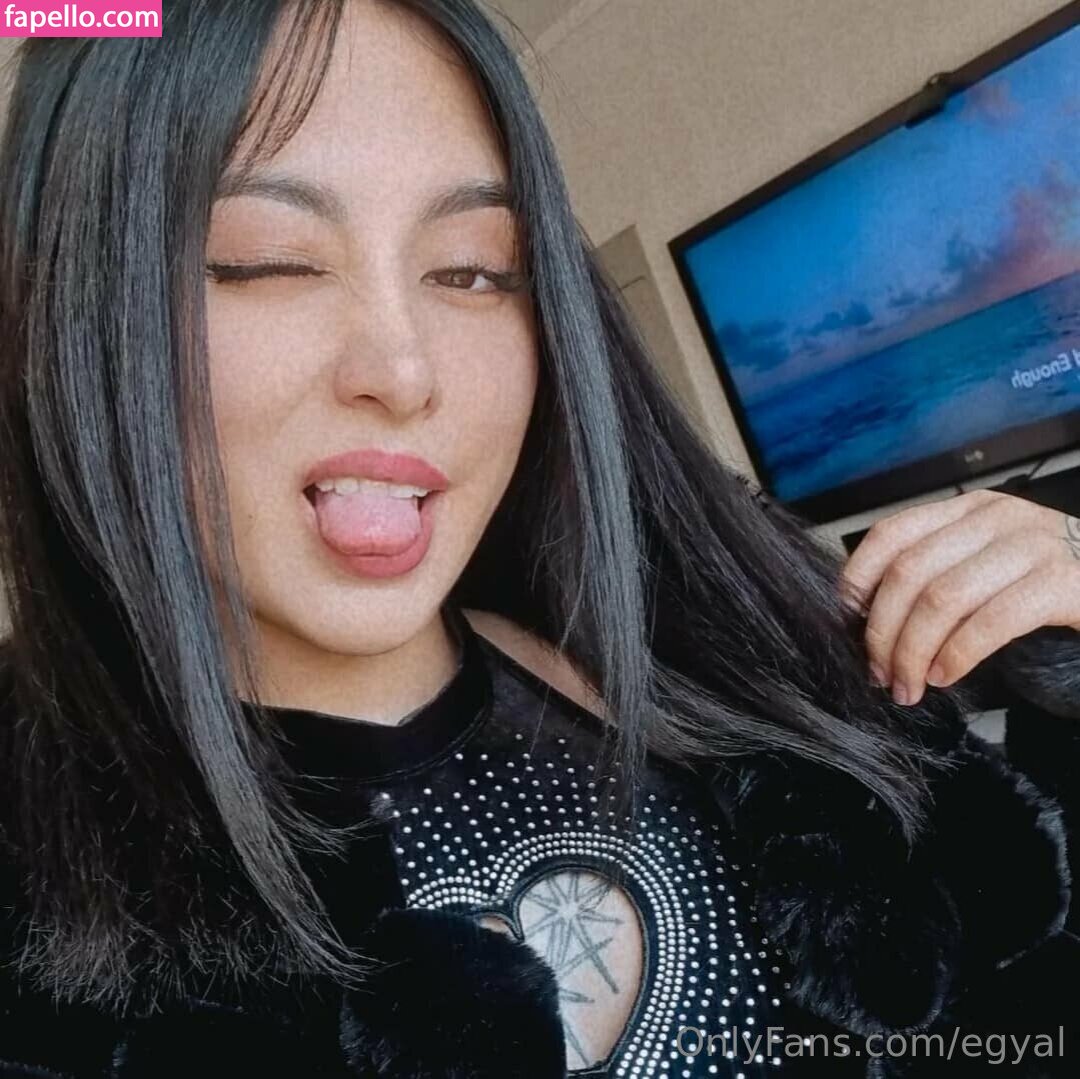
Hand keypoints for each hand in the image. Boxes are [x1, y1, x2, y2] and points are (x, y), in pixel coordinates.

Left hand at [839, 488, 1079, 706]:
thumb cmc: (1043, 586)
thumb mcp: (983, 565)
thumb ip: (935, 574)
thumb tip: (865, 615)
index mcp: (967, 511)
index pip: (891, 533)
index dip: (859, 577)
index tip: (846, 619)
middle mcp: (996, 518)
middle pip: (909, 572)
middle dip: (882, 631)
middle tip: (879, 672)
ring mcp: (1033, 546)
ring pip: (942, 599)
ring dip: (913, 651)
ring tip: (907, 685)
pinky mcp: (1064, 583)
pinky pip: (991, 621)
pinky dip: (958, 654)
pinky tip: (945, 676)